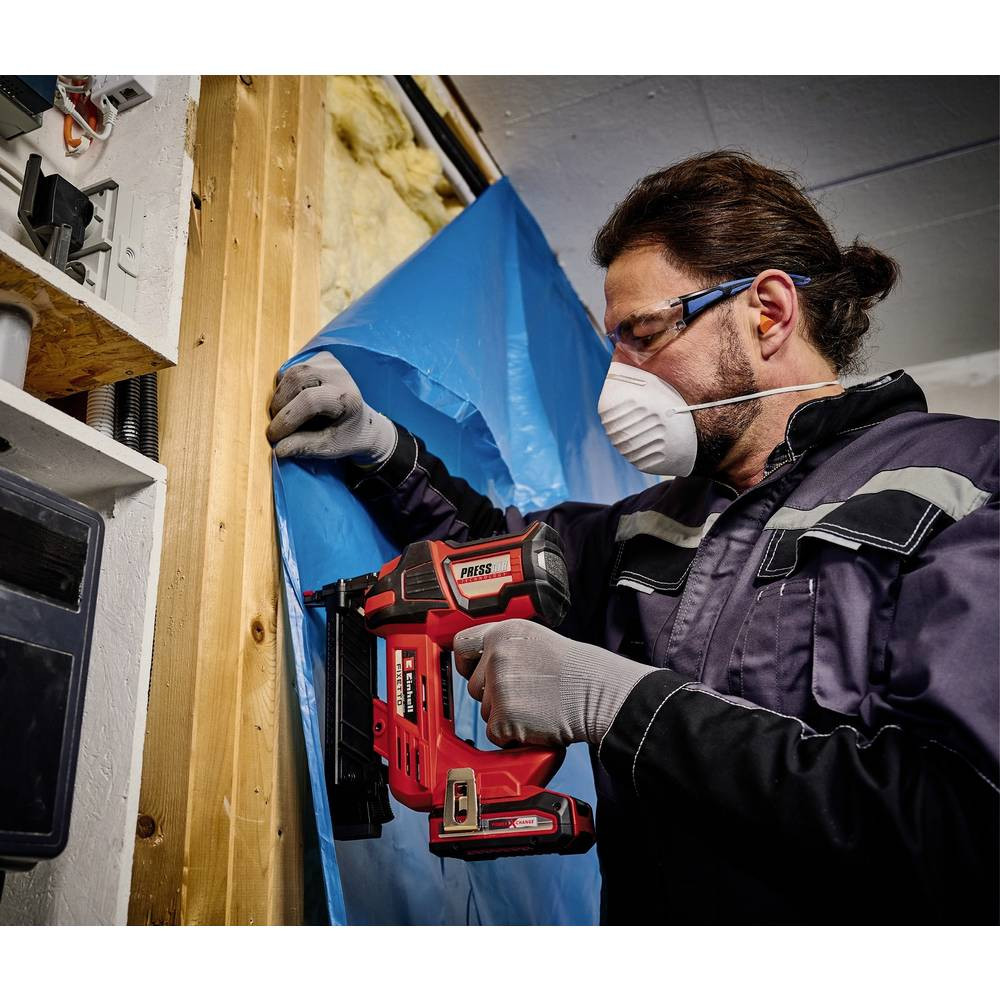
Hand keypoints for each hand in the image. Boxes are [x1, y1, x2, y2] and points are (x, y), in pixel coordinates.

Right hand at [267, 351, 396, 461]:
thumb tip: (277, 450)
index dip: (287, 419)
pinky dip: (284, 389)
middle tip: (277, 428)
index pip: (309, 401)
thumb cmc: (346, 436)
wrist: (362, 422)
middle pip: (296, 379)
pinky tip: (293, 405)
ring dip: (280, 398)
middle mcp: (339, 374)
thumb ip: (305, 447)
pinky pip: (291, 371)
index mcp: (347, 397)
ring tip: (285, 418)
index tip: (274, 437)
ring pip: (290, 374)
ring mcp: (329, 363)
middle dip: (280, 406)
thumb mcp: (329, 448)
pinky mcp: (319, 359)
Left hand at [452, 618, 654, 747]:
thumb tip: (484, 661)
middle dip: (493, 695)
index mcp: (504, 632)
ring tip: (536, 706)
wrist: (599, 694)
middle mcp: (497, 655)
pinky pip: (494, 734)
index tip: (471, 671)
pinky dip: (512, 736)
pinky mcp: (504, 716)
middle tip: (525, 694)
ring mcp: (499, 686)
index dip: (466, 663)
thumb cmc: (577, 671)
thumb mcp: (537, 640)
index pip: (462, 644)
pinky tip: (535, 722)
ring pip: (485, 711)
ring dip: (505, 715)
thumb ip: (508, 647)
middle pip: (473, 686)